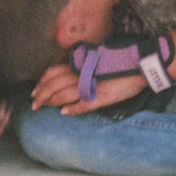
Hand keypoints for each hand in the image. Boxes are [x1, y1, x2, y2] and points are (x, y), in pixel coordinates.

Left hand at [31, 63, 146, 114]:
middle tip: (34, 102)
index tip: (36, 89)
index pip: (54, 72)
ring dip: (50, 101)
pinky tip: (64, 112)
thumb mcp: (97, 62)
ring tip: (42, 107)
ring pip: (63, 94)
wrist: (140, 66)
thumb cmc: (120, 63)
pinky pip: (83, 104)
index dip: (42, 81)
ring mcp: (91, 86)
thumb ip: (82, 67)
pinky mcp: (101, 97)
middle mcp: (82, 74)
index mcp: (81, 65)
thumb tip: (69, 73)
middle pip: (54, 83)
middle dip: (41, 94)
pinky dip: (72, 109)